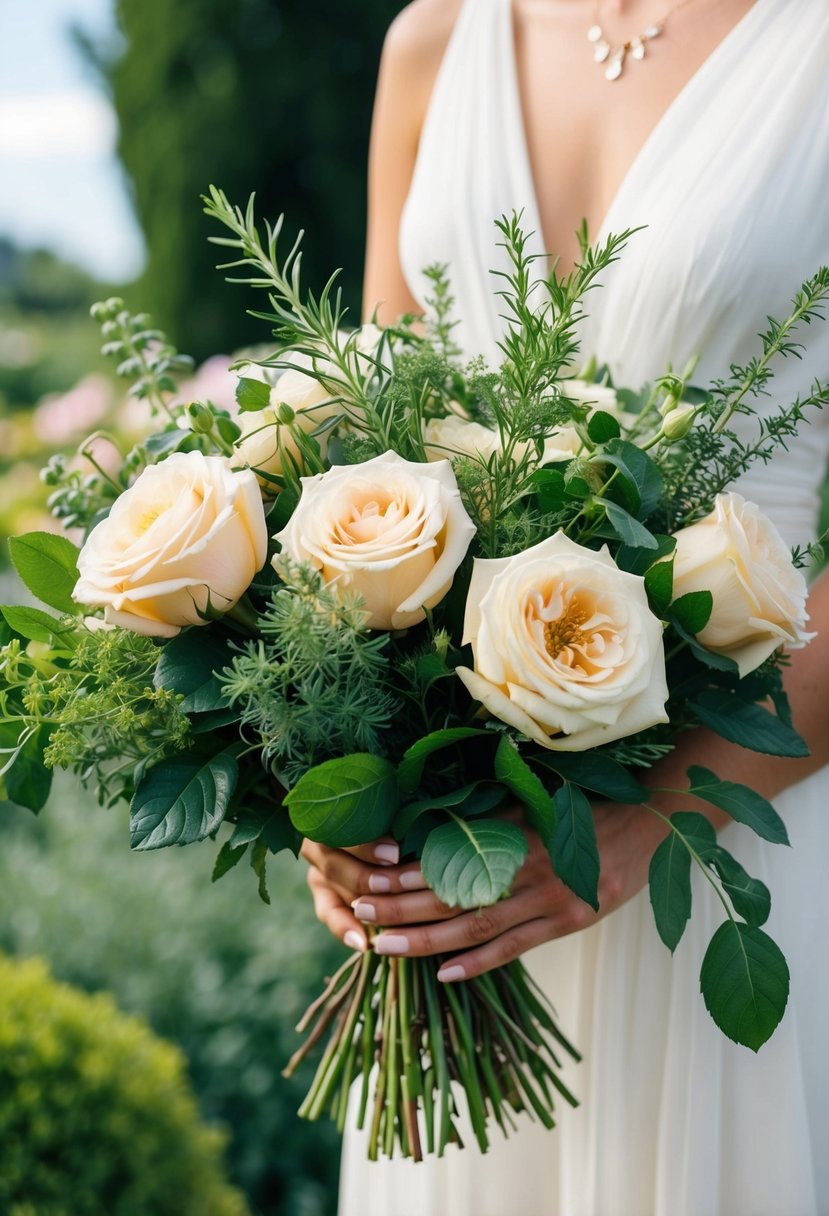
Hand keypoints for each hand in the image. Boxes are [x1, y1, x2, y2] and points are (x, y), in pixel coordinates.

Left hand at [302, 801, 666, 979]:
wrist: (644, 824)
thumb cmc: (581, 809)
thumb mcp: (535, 805)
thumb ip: (492, 821)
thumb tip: (435, 828)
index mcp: (515, 835)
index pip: (451, 858)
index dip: (408, 871)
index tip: (369, 876)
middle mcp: (528, 869)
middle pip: (454, 895)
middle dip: (403, 907)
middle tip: (360, 913)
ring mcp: (550, 900)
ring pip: (478, 926)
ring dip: (428, 939)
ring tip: (386, 945)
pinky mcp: (568, 921)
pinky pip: (515, 948)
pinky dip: (479, 963)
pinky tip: (445, 974)